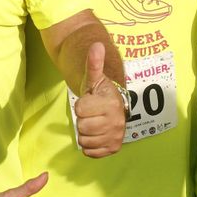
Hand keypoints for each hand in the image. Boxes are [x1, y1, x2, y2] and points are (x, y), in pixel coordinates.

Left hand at [72, 43, 124, 157]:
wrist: (112, 108)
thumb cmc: (99, 93)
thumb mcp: (94, 78)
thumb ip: (93, 63)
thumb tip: (97, 45)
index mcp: (111, 104)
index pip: (80, 110)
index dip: (82, 105)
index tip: (91, 102)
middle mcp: (116, 122)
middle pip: (82, 126)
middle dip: (83, 120)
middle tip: (92, 114)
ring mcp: (116, 136)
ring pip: (84, 140)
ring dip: (85, 133)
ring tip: (94, 123)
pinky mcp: (113, 148)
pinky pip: (90, 152)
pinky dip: (89, 146)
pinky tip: (96, 135)